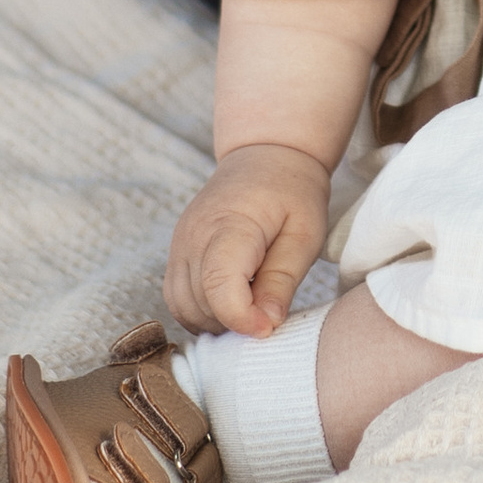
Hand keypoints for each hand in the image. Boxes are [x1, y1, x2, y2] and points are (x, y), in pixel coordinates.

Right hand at [165, 143, 331, 338]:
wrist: (266, 155)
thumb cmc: (292, 192)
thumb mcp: (305, 233)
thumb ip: (283, 280)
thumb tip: (265, 325)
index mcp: (229, 224)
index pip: (218, 284)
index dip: (241, 318)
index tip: (269, 327)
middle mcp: (194, 236)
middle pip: (199, 302)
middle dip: (234, 321)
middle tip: (268, 312)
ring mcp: (180, 244)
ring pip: (183, 307)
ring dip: (216, 321)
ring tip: (253, 305)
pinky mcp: (177, 252)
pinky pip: (178, 298)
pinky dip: (202, 312)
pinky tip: (233, 301)